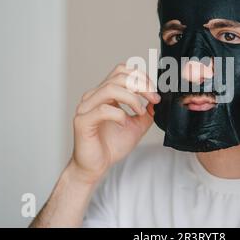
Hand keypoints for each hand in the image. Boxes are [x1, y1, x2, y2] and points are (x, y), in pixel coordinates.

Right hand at [70, 63, 159, 183]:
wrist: (96, 167)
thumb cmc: (111, 146)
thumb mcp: (136, 126)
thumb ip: (146, 112)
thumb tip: (156, 100)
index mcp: (104, 94)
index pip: (122, 71)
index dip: (141, 77)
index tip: (154, 93)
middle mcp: (94, 97)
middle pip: (118, 76)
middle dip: (141, 86)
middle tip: (153, 99)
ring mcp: (86, 108)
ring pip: (110, 88)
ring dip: (132, 98)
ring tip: (140, 112)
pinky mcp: (82, 121)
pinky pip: (102, 109)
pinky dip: (119, 114)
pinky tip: (124, 123)